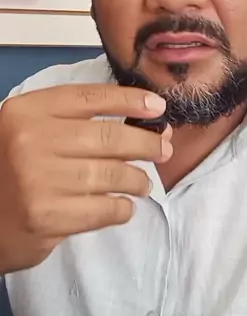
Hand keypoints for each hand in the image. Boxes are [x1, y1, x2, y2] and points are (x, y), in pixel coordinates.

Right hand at [0, 84, 172, 274]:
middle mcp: (31, 141)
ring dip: (136, 179)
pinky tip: (122, 206)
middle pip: (109, 136)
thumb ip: (73, 120)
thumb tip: (142, 118)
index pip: (91, 98)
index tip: (157, 106)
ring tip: (141, 182)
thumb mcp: (29, 128)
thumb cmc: (12, 168)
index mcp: (27, 111)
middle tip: (162, 150)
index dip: (130, 100)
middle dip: (145, 143)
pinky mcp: (47, 217)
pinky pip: (103, 209)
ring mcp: (39, 180)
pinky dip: (121, 208)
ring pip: (112, 175)